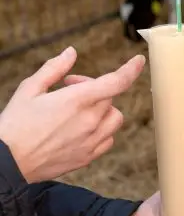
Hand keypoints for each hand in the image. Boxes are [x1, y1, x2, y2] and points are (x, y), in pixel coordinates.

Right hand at [0, 46, 144, 182]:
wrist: (7, 163)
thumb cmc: (16, 123)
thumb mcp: (30, 88)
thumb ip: (54, 68)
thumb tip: (71, 52)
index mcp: (77, 100)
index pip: (116, 82)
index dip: (131, 69)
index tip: (139, 61)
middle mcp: (89, 121)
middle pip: (110, 97)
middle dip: (95, 88)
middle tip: (71, 88)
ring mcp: (91, 141)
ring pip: (114, 118)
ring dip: (103, 109)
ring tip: (80, 110)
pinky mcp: (88, 157)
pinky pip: (108, 139)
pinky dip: (101, 130)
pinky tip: (82, 128)